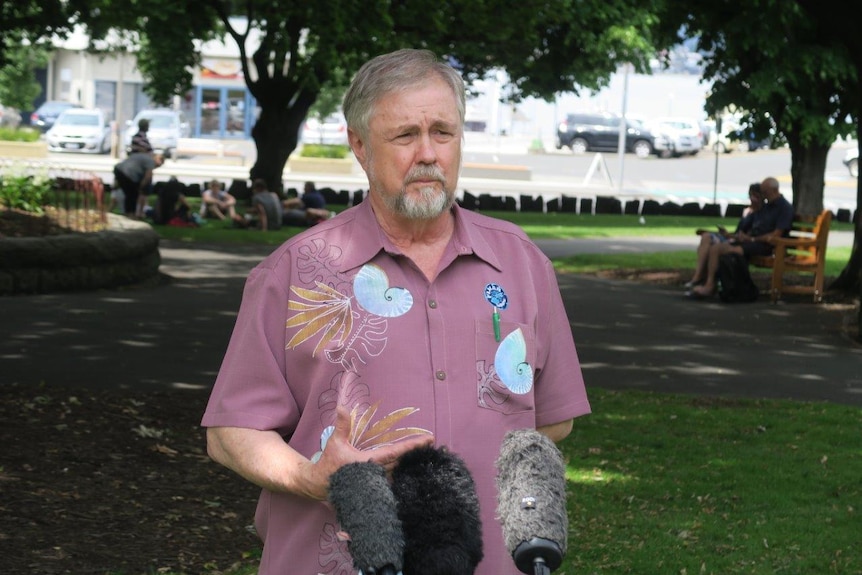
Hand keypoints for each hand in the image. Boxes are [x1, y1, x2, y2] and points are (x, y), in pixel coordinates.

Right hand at [300, 406, 433, 500]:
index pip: (395, 452)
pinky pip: (392, 482)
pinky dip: (401, 475)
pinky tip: (411, 470)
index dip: (412, 446)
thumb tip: (342, 407)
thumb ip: (342, 425)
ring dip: (410, 465)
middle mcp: (375, 473)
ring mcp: (376, 484)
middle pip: (401, 463)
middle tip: (431, 444)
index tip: (428, 439)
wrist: (318, 485)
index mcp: (368, 462)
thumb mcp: (335, 442)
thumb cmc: (328, 463)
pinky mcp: (374, 490)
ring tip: (424, 455)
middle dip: (416, 454)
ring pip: (398, 473)